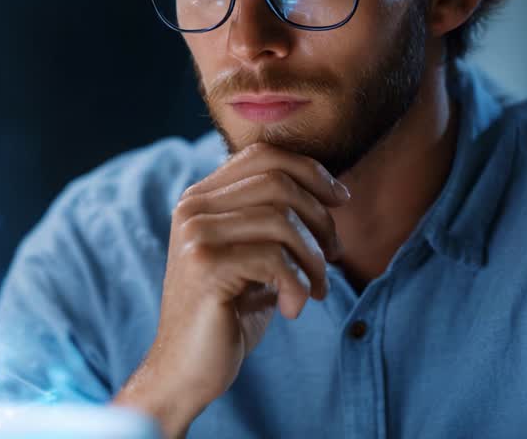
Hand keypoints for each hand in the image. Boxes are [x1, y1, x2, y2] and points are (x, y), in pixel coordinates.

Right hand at [112, 143, 349, 437]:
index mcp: (200, 198)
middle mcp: (192, 209)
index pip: (263, 155)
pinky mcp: (205, 267)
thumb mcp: (255, 257)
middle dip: (320, 218)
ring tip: (316, 289)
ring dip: (313, 258)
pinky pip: (274, 258)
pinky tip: (293, 309)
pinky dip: (298, 285)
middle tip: (332, 256)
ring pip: (281, 220)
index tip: (341, 199)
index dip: (311, 170)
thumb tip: (331, 190)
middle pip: (278, 182)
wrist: (186, 371)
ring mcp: (195, 236)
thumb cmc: (228, 314)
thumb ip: (274, 219)